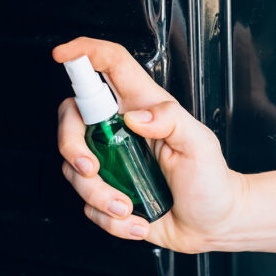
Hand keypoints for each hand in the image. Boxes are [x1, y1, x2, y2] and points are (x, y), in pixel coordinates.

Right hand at [54, 37, 243, 251]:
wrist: (214, 223)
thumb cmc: (211, 180)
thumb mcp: (200, 144)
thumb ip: (171, 120)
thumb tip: (135, 116)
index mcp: (143, 106)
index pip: (111, 65)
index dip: (84, 52)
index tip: (61, 55)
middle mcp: (121, 130)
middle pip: (72, 116)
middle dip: (70, 146)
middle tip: (91, 169)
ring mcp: (111, 162)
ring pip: (74, 167)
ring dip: (97, 195)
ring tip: (128, 207)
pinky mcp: (108, 193)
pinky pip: (88, 205)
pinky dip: (109, 219)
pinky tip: (136, 220)